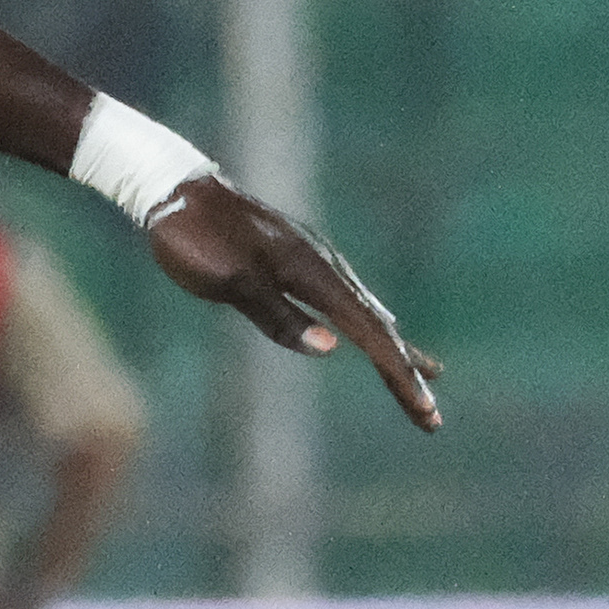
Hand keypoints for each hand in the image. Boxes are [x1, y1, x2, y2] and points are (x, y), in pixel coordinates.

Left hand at [146, 180, 442, 429]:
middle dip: (407, 373)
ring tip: (426, 380)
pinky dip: (373, 326)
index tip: (425, 411)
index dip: (400, 375)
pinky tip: (383, 331)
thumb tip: (332, 348)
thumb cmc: (196, 239)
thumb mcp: (230, 283)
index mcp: (312, 273)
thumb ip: (279, 315)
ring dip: (395, 352)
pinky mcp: (300, 261)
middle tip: (432, 420)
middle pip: (379, 328)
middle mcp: (325, 266)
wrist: (176, 189)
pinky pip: (349, 301)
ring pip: (367, 314)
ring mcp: (315, 261)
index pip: (370, 334)